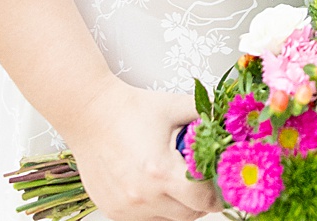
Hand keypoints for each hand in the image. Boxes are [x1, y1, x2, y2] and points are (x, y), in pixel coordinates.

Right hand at [58, 77, 213, 220]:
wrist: (87, 111)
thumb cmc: (128, 107)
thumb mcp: (173, 106)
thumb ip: (205, 115)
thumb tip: (229, 124)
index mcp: (161, 171)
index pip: (205, 200)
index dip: (217, 193)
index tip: (219, 187)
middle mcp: (143, 195)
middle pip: (189, 214)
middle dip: (198, 200)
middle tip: (197, 183)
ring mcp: (127, 207)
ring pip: (167, 219)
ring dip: (175, 205)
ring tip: (170, 181)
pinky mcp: (113, 210)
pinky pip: (145, 219)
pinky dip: (154, 207)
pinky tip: (150, 186)